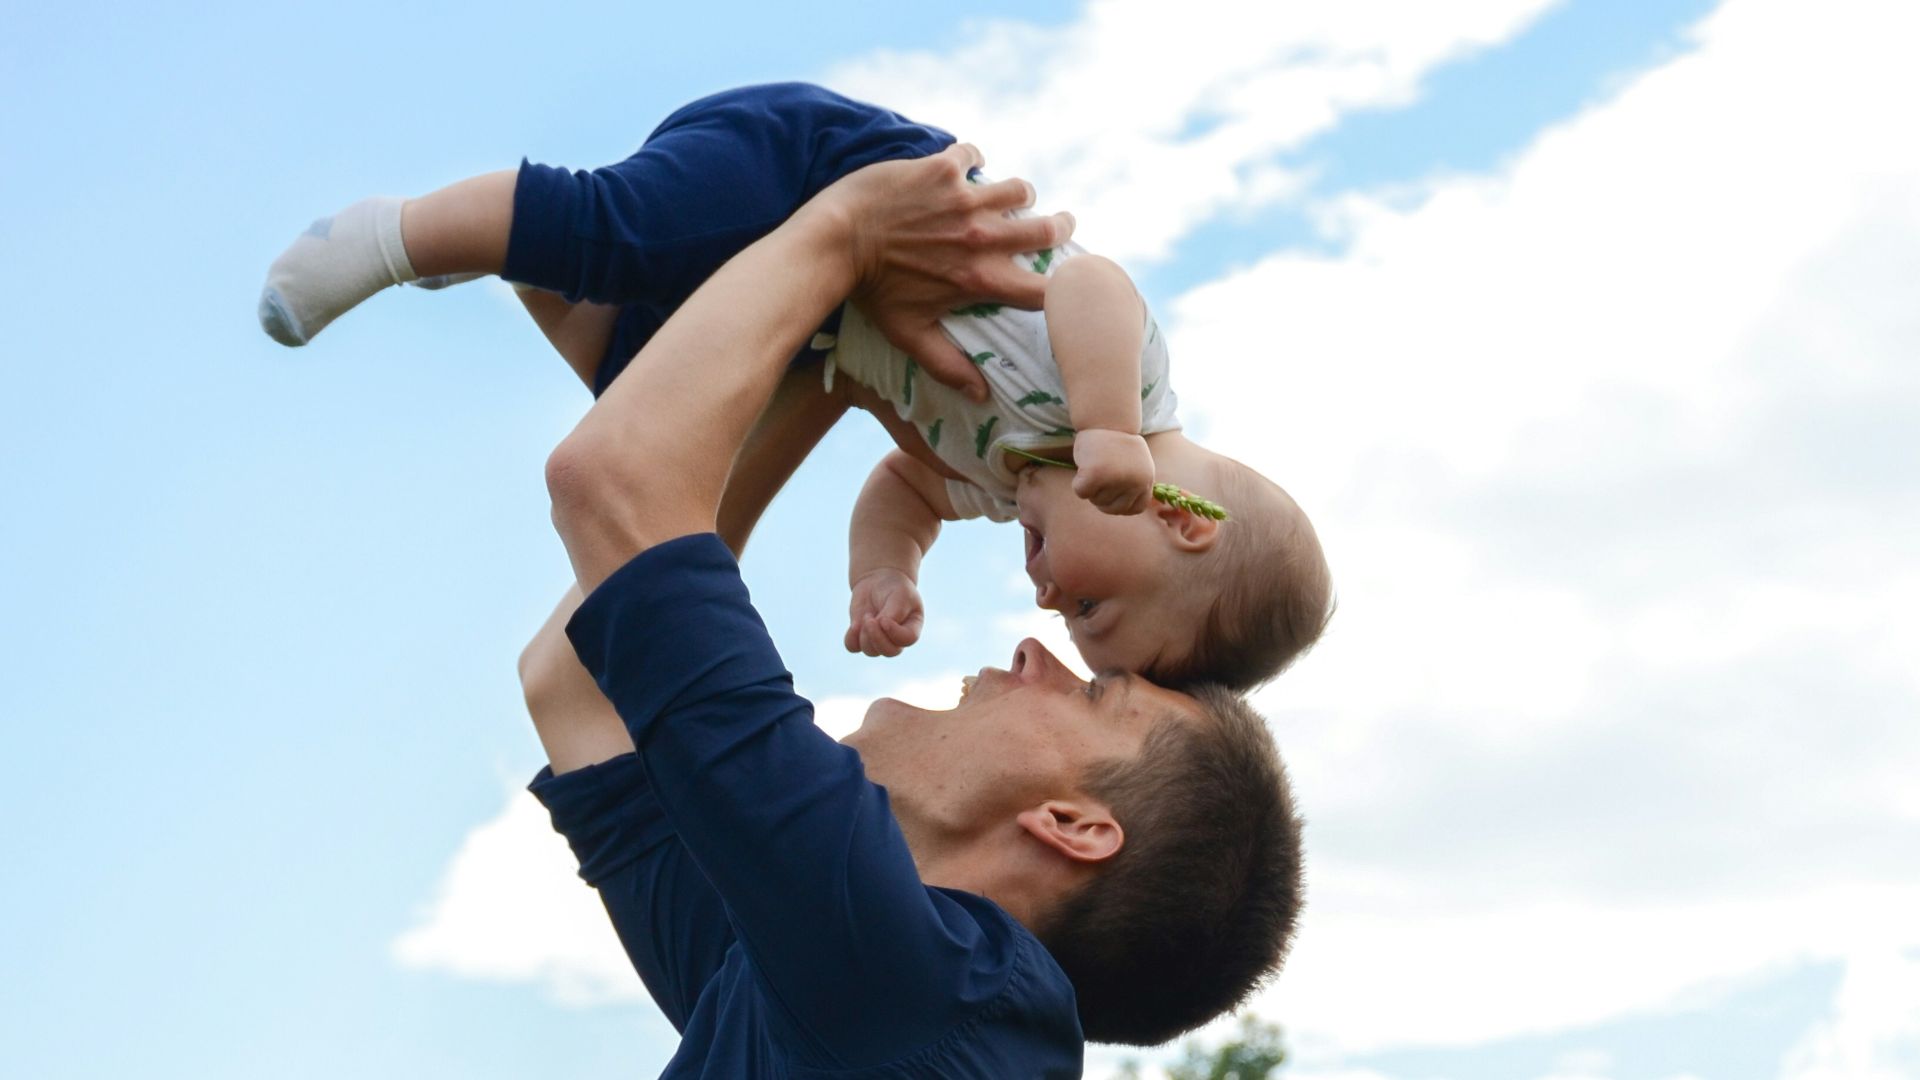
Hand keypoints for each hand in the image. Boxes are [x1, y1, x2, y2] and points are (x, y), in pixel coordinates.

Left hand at [809, 143, 1074, 401]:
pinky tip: (962, 168)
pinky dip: (971, 161)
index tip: (1064, 281)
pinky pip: (973, 156)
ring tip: (1011, 197)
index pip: (1045, 289)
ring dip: (1019, 194)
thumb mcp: (909, 335)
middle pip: (1047, 231)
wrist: (835, 241)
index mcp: (981, 280)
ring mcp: (965, 199)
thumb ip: (948, 366)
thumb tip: (982, 396)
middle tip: (1058, 225)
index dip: (1063, 287)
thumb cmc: (871, 293)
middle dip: (1059, 228)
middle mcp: (982, 237)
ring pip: (1019, 189)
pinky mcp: (943, 168)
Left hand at [844, 568, 925, 657]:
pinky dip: (851, 638)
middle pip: (890, 651)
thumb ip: (894, 612)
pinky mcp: (862, 636)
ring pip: (871, 651)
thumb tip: (880, 627)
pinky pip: (854, 647)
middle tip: (870, 620)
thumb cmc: (895, 587)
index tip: (884, 619)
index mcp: (912, 627)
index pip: (908, 639)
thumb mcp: (899, 595)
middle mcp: (897, 638)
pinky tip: (854, 625)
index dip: (894, 633)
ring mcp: (879, 639)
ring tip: (867, 615)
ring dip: (864, 635)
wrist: (879, 579)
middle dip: (877, 638)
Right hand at [1070, 428, 1155, 514]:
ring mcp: (1117, 479)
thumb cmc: (1115, 441)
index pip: (1136, 508)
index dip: (1121, 502)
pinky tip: (1085, 465)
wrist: (1105, 417)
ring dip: (1092, 487)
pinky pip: (1082, 492)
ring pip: (1096, 501)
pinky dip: (1078, 483)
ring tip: (1096, 463)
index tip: (1113, 489)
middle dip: (1102, 496)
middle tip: (1101, 472)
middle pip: (1112, 509)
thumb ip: (1132, 485)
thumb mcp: (1134, 465)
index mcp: (1147, 479)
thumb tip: (1121, 509)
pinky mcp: (1096, 475)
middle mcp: (1136, 482)